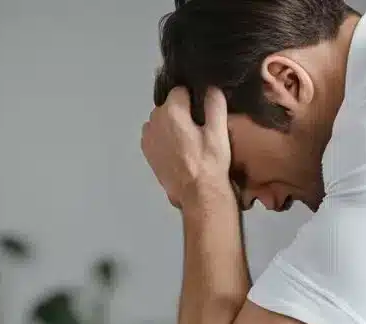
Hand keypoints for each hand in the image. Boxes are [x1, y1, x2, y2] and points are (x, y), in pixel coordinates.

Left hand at [141, 87, 231, 208]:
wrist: (197, 194)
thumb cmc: (210, 163)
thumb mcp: (218, 133)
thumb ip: (214, 105)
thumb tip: (211, 88)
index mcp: (172, 111)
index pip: (180, 91)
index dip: (194, 100)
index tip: (202, 116)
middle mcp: (154, 120)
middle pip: (169, 106)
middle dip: (181, 113)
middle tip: (198, 132)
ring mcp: (148, 136)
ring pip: (161, 121)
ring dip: (171, 126)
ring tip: (188, 144)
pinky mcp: (147, 151)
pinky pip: (155, 136)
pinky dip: (164, 139)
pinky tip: (177, 151)